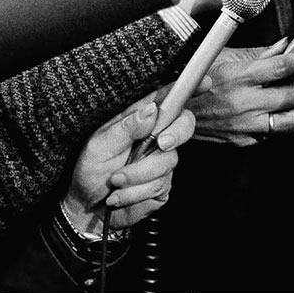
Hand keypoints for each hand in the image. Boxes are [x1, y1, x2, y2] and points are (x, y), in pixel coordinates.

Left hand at [63, 91, 195, 231]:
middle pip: (184, 124)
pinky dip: (136, 192)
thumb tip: (151, 110)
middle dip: (175, 134)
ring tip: (115, 181)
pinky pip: (159, 185)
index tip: (205, 83)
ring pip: (167, 161)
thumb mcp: (100, 145)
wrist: (87, 209)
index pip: (168, 99)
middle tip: (160, 143)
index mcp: (141, 120)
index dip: (189, 88)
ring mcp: (161, 161)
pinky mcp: (162, 185)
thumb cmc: (90, 171)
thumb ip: (126, 127)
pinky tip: (121, 194)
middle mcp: (155, 137)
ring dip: (137, 175)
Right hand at [187, 39, 293, 145]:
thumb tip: (284, 45)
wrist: (172, 110)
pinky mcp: (241, 140)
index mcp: (240, 77)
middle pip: (291, 97)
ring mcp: (243, 125)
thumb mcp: (225, 58)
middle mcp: (243, 102)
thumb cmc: (196, 81)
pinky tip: (276, 115)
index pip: (282, 67)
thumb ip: (258, 53)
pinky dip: (279, 125)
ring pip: (289, 123)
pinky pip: (271, 136)